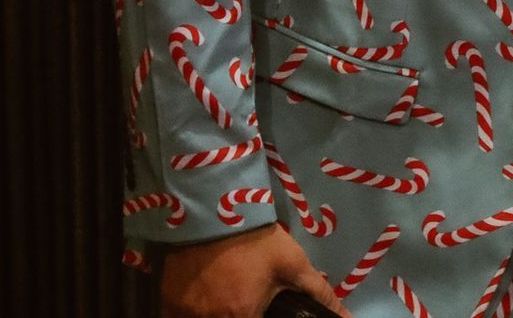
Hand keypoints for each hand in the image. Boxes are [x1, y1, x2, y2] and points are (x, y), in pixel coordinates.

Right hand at [159, 225, 348, 317]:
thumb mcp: (292, 263)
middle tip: (242, 306)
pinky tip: (200, 306)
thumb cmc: (255, 238)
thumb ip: (319, 294)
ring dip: (213, 316)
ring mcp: (184, 312)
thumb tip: (346, 317)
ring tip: (223, 303)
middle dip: (237, 316)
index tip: (256, 313)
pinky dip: (187, 317)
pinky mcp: (166, 301)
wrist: (211, 206)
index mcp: (241, 316)